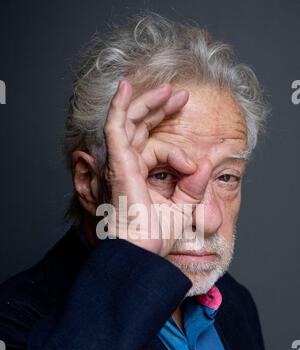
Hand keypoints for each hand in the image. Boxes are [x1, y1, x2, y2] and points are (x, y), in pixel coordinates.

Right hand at [102, 79, 211, 255]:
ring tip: (169, 89)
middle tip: (182, 95)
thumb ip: (193, 185)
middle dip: (161, 108)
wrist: (141, 251)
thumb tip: (204, 164)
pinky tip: (125, 87)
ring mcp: (121, 162)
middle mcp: (127, 166)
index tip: (196, 164)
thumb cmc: (154, 235)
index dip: (178, 149)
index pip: (155, 149)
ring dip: (148, 102)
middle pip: (141, 127)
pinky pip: (115, 127)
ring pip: (130, 122)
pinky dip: (118, 106)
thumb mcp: (183, 206)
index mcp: (139, 176)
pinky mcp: (118, 162)